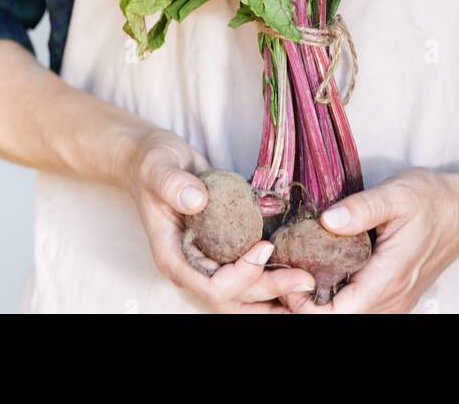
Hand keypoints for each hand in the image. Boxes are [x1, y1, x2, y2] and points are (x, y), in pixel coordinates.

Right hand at [123, 129, 315, 313]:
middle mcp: (191, 266)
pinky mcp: (220, 249)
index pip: (210, 285)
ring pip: (242, 293)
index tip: (264, 247)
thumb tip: (197, 200)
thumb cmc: (152, 164)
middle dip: (268, 291)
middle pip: (232, 297)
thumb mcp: (159, 168)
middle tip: (305, 280)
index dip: (241, 274)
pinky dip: (269, 275)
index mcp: (173, 256)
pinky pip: (246, 273)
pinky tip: (294, 269)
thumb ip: (173, 184)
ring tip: (305, 284)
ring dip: (273, 292)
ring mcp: (206, 260)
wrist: (153, 161)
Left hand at [277, 168, 458, 313]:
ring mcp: (396, 300)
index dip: (306, 305)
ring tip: (301, 268)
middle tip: (287, 269)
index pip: (339, 313)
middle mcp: (392, 298)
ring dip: (323, 299)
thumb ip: (361, 208)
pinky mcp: (397, 294)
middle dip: (308, 302)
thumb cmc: (432, 199)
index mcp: (388, 278)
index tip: (289, 278)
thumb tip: (327, 219)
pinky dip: (340, 294)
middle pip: (341, 316)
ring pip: (351, 313)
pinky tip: (326, 268)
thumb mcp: (396, 194)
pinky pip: (362, 305)